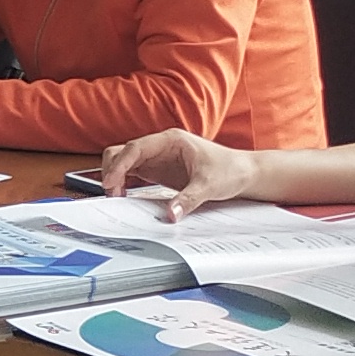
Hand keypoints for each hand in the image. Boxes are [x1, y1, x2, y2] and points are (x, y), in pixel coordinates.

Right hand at [94, 130, 258, 213]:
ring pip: (123, 162)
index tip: (111, 183)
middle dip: (112, 171)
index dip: (119, 165)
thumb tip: (170, 215)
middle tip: (114, 195)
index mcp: (170, 140)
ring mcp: (156, 158)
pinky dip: (123, 184)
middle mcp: (160, 147)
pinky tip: (125, 197)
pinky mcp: (157, 171)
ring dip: (115, 178)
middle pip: (122, 152)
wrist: (242, 172)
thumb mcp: (210, 185)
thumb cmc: (230, 169)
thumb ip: (188, 199)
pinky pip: (131, 174)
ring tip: (117, 198)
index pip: (135, 148)